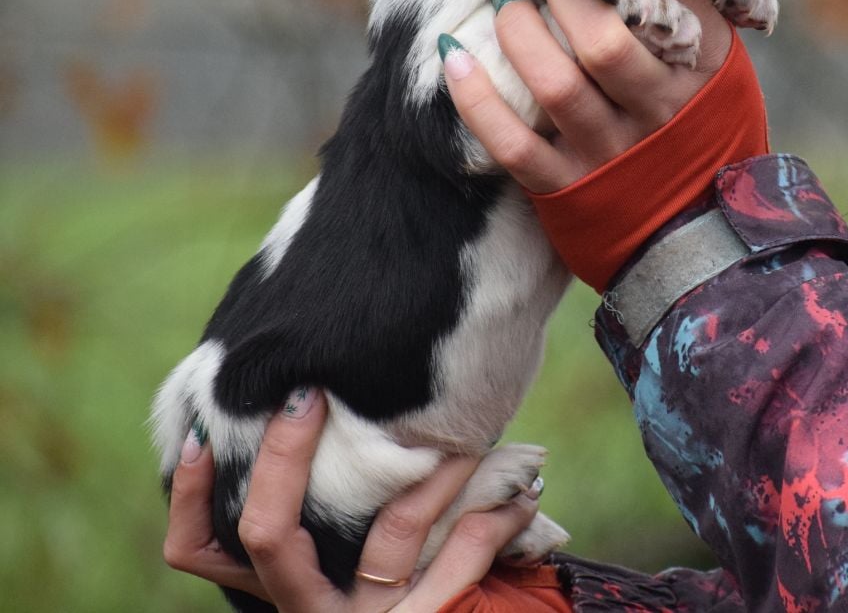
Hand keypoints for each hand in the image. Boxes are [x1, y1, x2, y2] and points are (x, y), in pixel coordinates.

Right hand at [163, 388, 540, 611]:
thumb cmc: (392, 600)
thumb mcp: (349, 569)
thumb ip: (326, 511)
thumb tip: (309, 400)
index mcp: (283, 591)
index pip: (197, 552)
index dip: (188, 495)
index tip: (203, 428)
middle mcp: (309, 611)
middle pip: (267, 532)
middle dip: (285, 453)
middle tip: (310, 390)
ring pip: (391, 530)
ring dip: (432, 470)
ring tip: (466, 434)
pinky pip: (461, 561)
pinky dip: (493, 520)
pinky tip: (525, 495)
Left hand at [444, 0, 733, 193]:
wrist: (701, 231)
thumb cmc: (703, 128)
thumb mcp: (720, 67)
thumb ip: (690, 11)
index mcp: (692, 77)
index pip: (651, 13)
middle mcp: (651, 115)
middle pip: (601, 45)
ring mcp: (604, 154)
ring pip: (554, 87)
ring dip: (518, 34)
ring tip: (506, 7)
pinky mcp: (564, 189)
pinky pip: (512, 144)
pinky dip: (475, 99)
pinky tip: (454, 56)